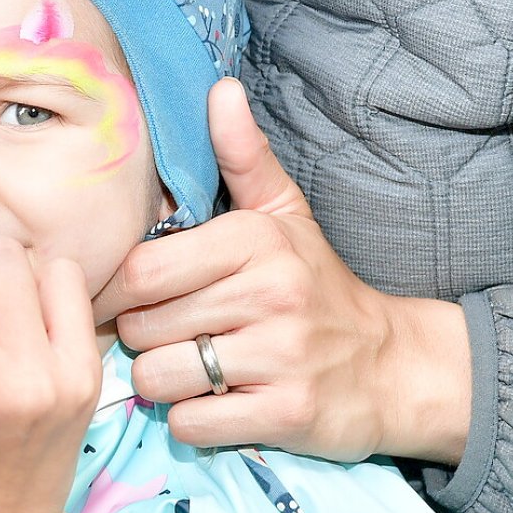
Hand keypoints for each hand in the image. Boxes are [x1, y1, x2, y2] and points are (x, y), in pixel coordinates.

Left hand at [91, 78, 470, 464]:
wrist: (395, 366)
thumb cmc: (318, 286)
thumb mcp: (284, 213)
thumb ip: (242, 155)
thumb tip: (219, 89)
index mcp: (254, 241)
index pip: (141, 269)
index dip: (117, 290)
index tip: (124, 299)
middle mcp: (267, 294)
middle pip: (142, 326)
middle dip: (141, 338)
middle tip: (167, 335)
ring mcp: (278, 357)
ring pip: (159, 378)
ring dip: (161, 383)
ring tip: (189, 368)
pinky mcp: (285, 416)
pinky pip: (191, 423)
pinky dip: (190, 420)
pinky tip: (214, 402)